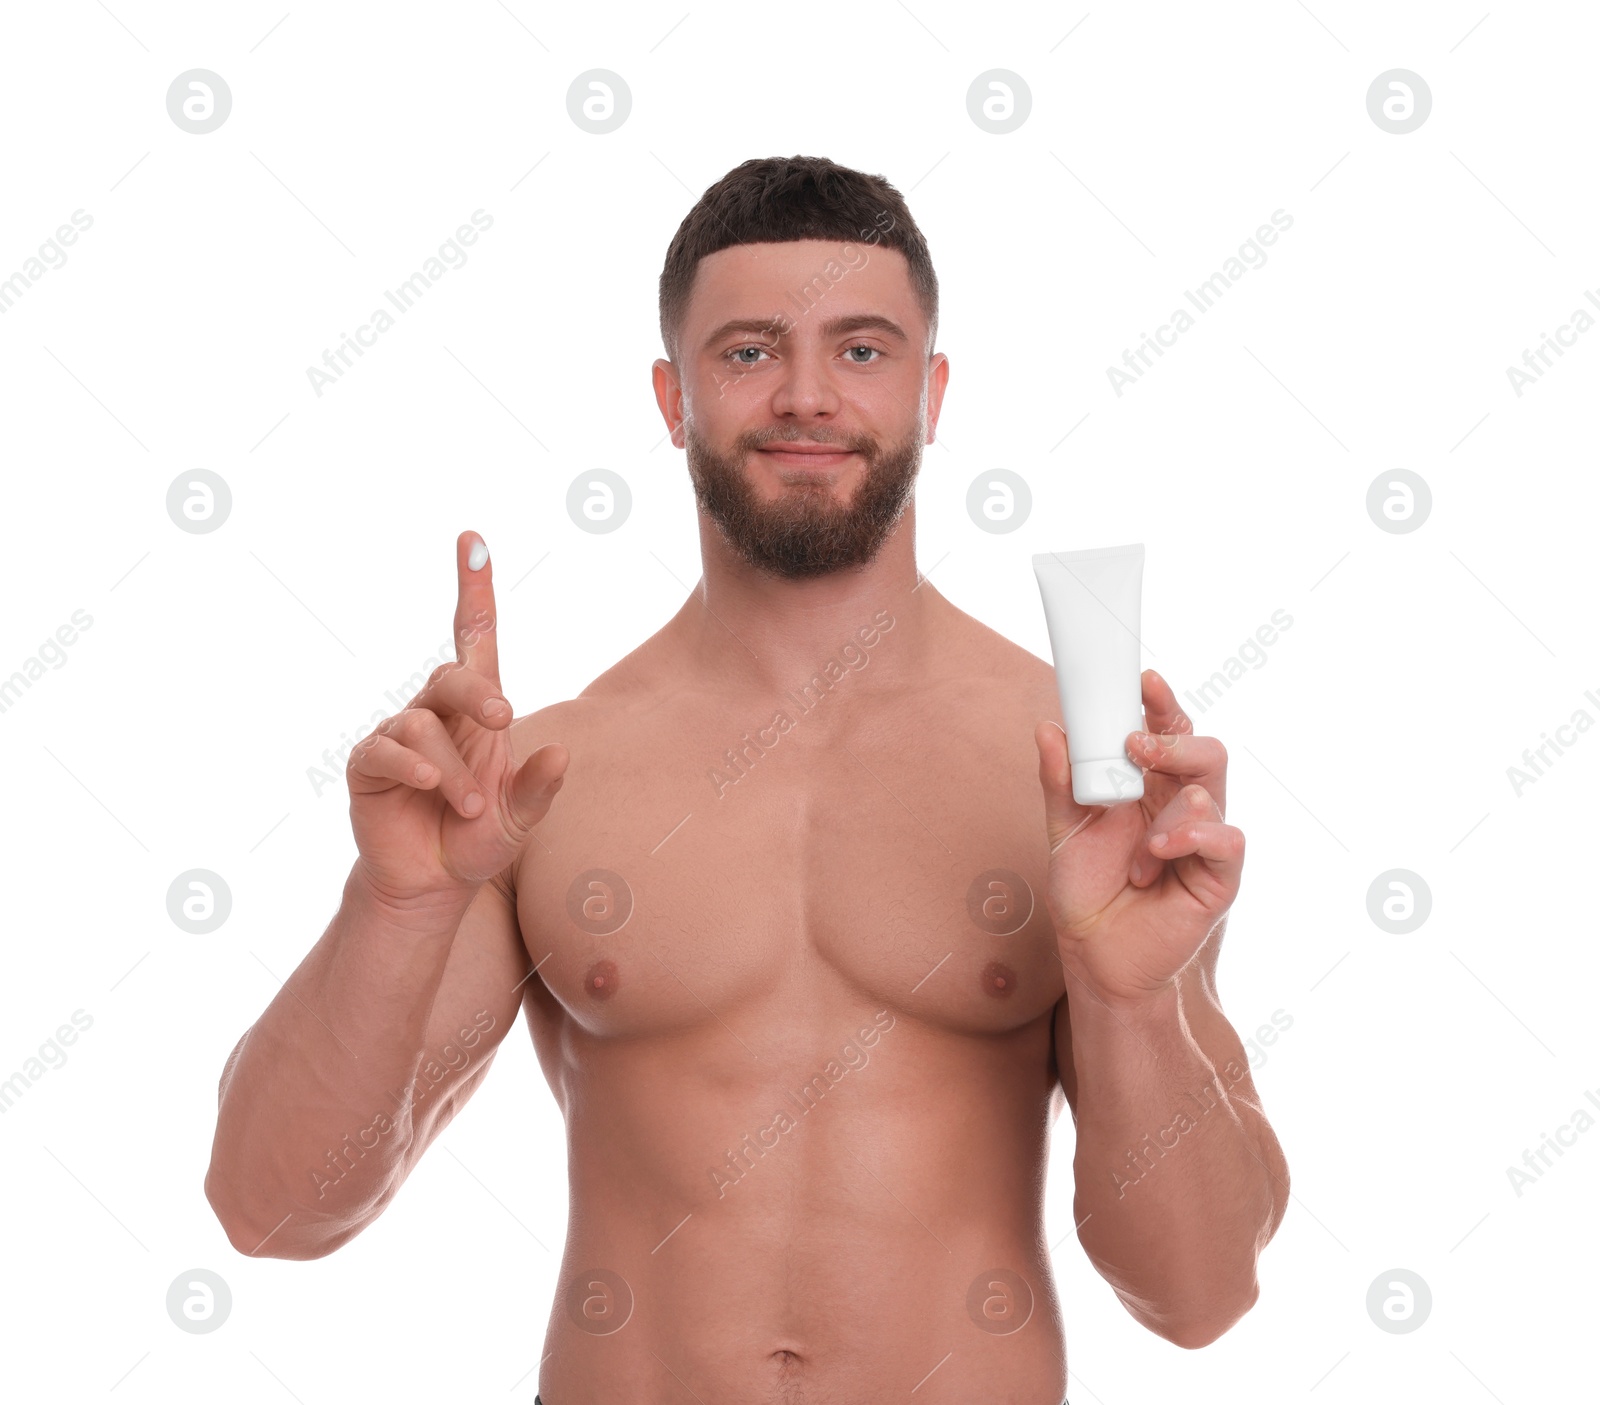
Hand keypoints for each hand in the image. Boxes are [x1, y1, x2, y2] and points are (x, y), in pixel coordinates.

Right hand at [347, 531, 567, 907]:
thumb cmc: (477, 838)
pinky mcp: (367, 764)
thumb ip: (539, 790)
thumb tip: (562, 755)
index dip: (472, 591)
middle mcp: (436, 713)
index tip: (472, 542)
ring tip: (470, 808)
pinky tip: (431, 787)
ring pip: (423, 724)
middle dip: (478, 694)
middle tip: (504, 721)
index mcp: (478, 711)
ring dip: (454, 770)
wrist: (432, 883)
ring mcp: (398, 735)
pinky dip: (415, 767)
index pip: (474, 638)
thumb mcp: (520, 818)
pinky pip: (388, 750)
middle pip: (452, 675)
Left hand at [1035, 668, 1243, 1006]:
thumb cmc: (1087, 889)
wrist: (1096, 955)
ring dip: (1165, 811)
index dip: (1161, 703)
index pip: (1166, 731)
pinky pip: (1227, 839)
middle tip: (1135, 744)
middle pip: (1204, 750)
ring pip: (1210, 791)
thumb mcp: (1063, 829)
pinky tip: (1162, 850)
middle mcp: (1182, 805)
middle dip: (1173, 739)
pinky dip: (1194, 836)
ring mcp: (1204, 839)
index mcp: (1150, 786)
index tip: (1143, 681)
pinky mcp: (1219, 876)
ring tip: (1138, 851)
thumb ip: (1059, 780)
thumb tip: (1048, 728)